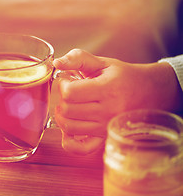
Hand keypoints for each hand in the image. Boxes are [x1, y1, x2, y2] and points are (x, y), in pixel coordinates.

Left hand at [53, 49, 181, 154]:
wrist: (150, 92)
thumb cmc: (123, 76)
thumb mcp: (102, 62)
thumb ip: (78, 58)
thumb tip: (57, 63)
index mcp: (106, 89)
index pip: (70, 93)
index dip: (63, 85)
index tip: (69, 80)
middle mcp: (107, 111)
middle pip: (68, 110)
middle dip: (62, 99)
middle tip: (70, 92)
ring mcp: (105, 127)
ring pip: (70, 127)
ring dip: (62, 116)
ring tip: (70, 106)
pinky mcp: (104, 138)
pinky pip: (81, 148)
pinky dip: (69, 141)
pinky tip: (69, 128)